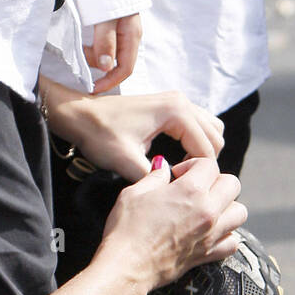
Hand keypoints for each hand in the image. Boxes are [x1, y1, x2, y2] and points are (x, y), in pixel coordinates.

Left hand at [51, 87, 224, 181]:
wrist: (80, 114)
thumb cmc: (100, 135)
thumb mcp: (126, 162)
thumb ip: (155, 179)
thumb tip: (175, 193)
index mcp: (176, 111)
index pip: (207, 149)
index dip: (200, 175)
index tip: (182, 190)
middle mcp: (181, 101)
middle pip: (214, 137)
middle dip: (205, 163)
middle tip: (183, 183)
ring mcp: (176, 101)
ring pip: (209, 129)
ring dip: (203, 151)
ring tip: (182, 171)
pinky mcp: (169, 105)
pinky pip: (197, 124)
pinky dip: (195, 142)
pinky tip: (178, 159)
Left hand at [83, 13, 141, 92]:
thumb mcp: (106, 18)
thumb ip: (106, 42)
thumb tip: (106, 68)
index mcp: (132, 36)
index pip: (125, 69)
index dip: (110, 82)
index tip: (92, 89)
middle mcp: (130, 36)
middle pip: (117, 63)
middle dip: (98, 67)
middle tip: (80, 62)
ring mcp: (123, 31)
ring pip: (109, 54)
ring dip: (94, 56)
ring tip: (80, 49)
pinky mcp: (115, 27)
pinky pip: (106, 45)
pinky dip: (94, 49)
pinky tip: (84, 43)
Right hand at [98, 156, 247, 291]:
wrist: (127, 267)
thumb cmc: (127, 229)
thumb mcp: (135, 192)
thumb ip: (155, 176)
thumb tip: (164, 167)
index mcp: (190, 191)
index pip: (210, 164)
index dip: (193, 164)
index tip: (178, 174)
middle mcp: (207, 211)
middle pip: (232, 184)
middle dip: (215, 180)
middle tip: (195, 187)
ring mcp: (211, 234)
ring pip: (240, 212)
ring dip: (226, 206)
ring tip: (206, 208)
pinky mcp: (209, 255)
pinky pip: (233, 242)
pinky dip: (227, 235)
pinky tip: (210, 231)